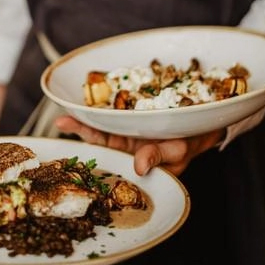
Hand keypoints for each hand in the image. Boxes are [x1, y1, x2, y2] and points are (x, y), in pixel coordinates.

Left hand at [55, 116, 225, 176]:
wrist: (202, 125)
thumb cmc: (189, 142)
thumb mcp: (178, 151)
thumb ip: (159, 156)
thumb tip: (139, 166)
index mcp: (136, 157)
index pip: (110, 154)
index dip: (92, 147)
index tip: (77, 141)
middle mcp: (127, 144)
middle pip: (100, 137)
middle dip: (81, 129)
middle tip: (62, 122)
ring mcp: (128, 128)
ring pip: (104, 123)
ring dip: (86, 117)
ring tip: (66, 111)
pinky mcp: (132, 113)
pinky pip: (115, 109)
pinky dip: (101, 104)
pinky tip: (87, 98)